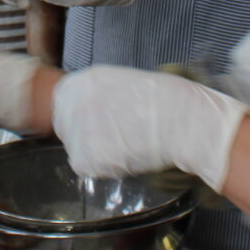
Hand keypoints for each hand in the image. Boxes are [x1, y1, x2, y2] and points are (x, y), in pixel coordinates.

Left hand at [53, 66, 249, 190]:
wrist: (185, 123)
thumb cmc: (169, 102)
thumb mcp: (127, 82)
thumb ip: (103, 94)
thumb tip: (96, 110)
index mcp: (86, 79)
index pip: (64, 103)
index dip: (80, 117)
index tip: (97, 124)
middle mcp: (76, 101)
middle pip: (66, 127)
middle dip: (85, 136)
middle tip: (115, 139)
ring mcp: (78, 129)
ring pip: (77, 150)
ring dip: (97, 154)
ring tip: (127, 145)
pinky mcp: (86, 156)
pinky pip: (87, 169)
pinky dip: (104, 169)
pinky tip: (126, 157)